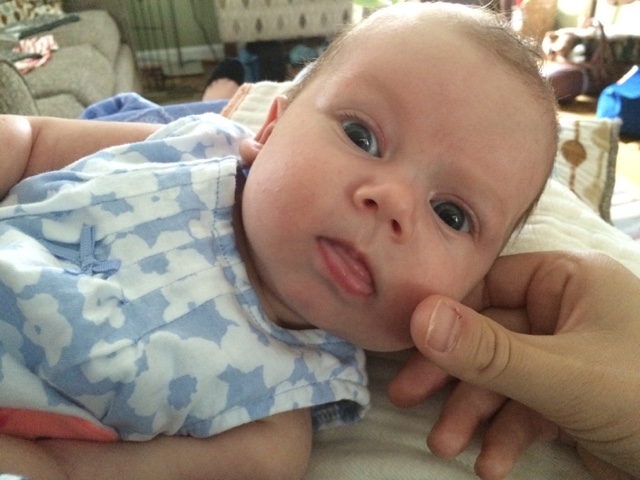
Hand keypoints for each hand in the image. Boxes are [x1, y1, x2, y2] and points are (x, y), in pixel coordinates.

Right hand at [388, 252, 639, 479]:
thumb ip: (488, 351)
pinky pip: (526, 410)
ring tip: (446, 446)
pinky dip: (507, 436)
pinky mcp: (571, 400)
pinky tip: (493, 465)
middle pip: (488, 335)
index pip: (489, 284)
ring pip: (503, 378)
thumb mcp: (562, 375)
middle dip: (453, 374)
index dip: (445, 311)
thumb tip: (415, 317)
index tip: (405, 341)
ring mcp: (566, 358)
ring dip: (474, 414)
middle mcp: (564, 312)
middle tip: (406, 396)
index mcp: (568, 281)